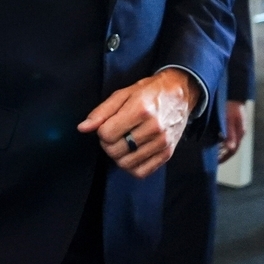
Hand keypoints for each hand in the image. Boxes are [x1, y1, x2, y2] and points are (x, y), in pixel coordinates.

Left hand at [78, 69, 194, 177]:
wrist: (181, 94)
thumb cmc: (149, 91)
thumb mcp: (123, 94)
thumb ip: (102, 111)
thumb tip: (83, 128)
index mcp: (140, 110)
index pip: (107, 134)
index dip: (101, 131)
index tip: (107, 125)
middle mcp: (154, 128)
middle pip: (115, 150)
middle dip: (108, 144)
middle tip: (114, 134)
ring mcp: (162, 143)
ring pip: (126, 164)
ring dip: (118, 156)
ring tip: (122, 143)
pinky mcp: (167, 153)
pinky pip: (142, 172)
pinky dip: (131, 166)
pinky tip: (132, 154)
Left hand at [219, 100, 247, 162]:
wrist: (233, 94)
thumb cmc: (230, 105)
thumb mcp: (228, 120)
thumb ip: (229, 134)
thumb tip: (230, 148)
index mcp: (239, 132)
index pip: (233, 150)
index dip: (224, 157)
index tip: (216, 162)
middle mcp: (240, 132)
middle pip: (232, 148)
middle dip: (223, 154)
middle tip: (213, 159)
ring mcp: (237, 128)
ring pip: (230, 142)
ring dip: (222, 148)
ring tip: (213, 152)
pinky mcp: (234, 124)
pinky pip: (228, 136)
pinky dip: (222, 140)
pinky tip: (215, 141)